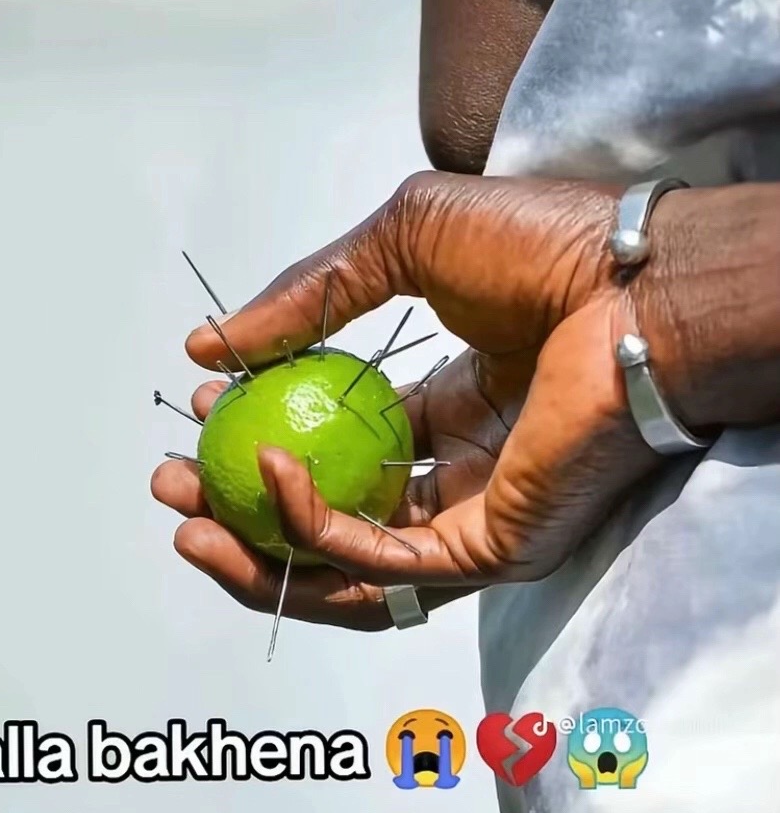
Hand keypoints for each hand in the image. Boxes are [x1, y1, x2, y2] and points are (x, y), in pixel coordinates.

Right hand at [150, 174, 777, 629]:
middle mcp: (454, 468)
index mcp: (445, 402)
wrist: (635, 281)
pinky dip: (317, 534)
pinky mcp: (488, 547)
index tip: (205, 407)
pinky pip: (383, 565)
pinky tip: (271, 480)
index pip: (335, 443)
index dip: (261, 431)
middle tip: (176, 484)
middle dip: (241, 512)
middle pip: (329, 518)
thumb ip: (307, 298)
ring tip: (188, 524)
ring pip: (347, 569)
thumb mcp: (398, 243)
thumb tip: (211, 344)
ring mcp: (471, 515)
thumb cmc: (546, 248)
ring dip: (260, 553)